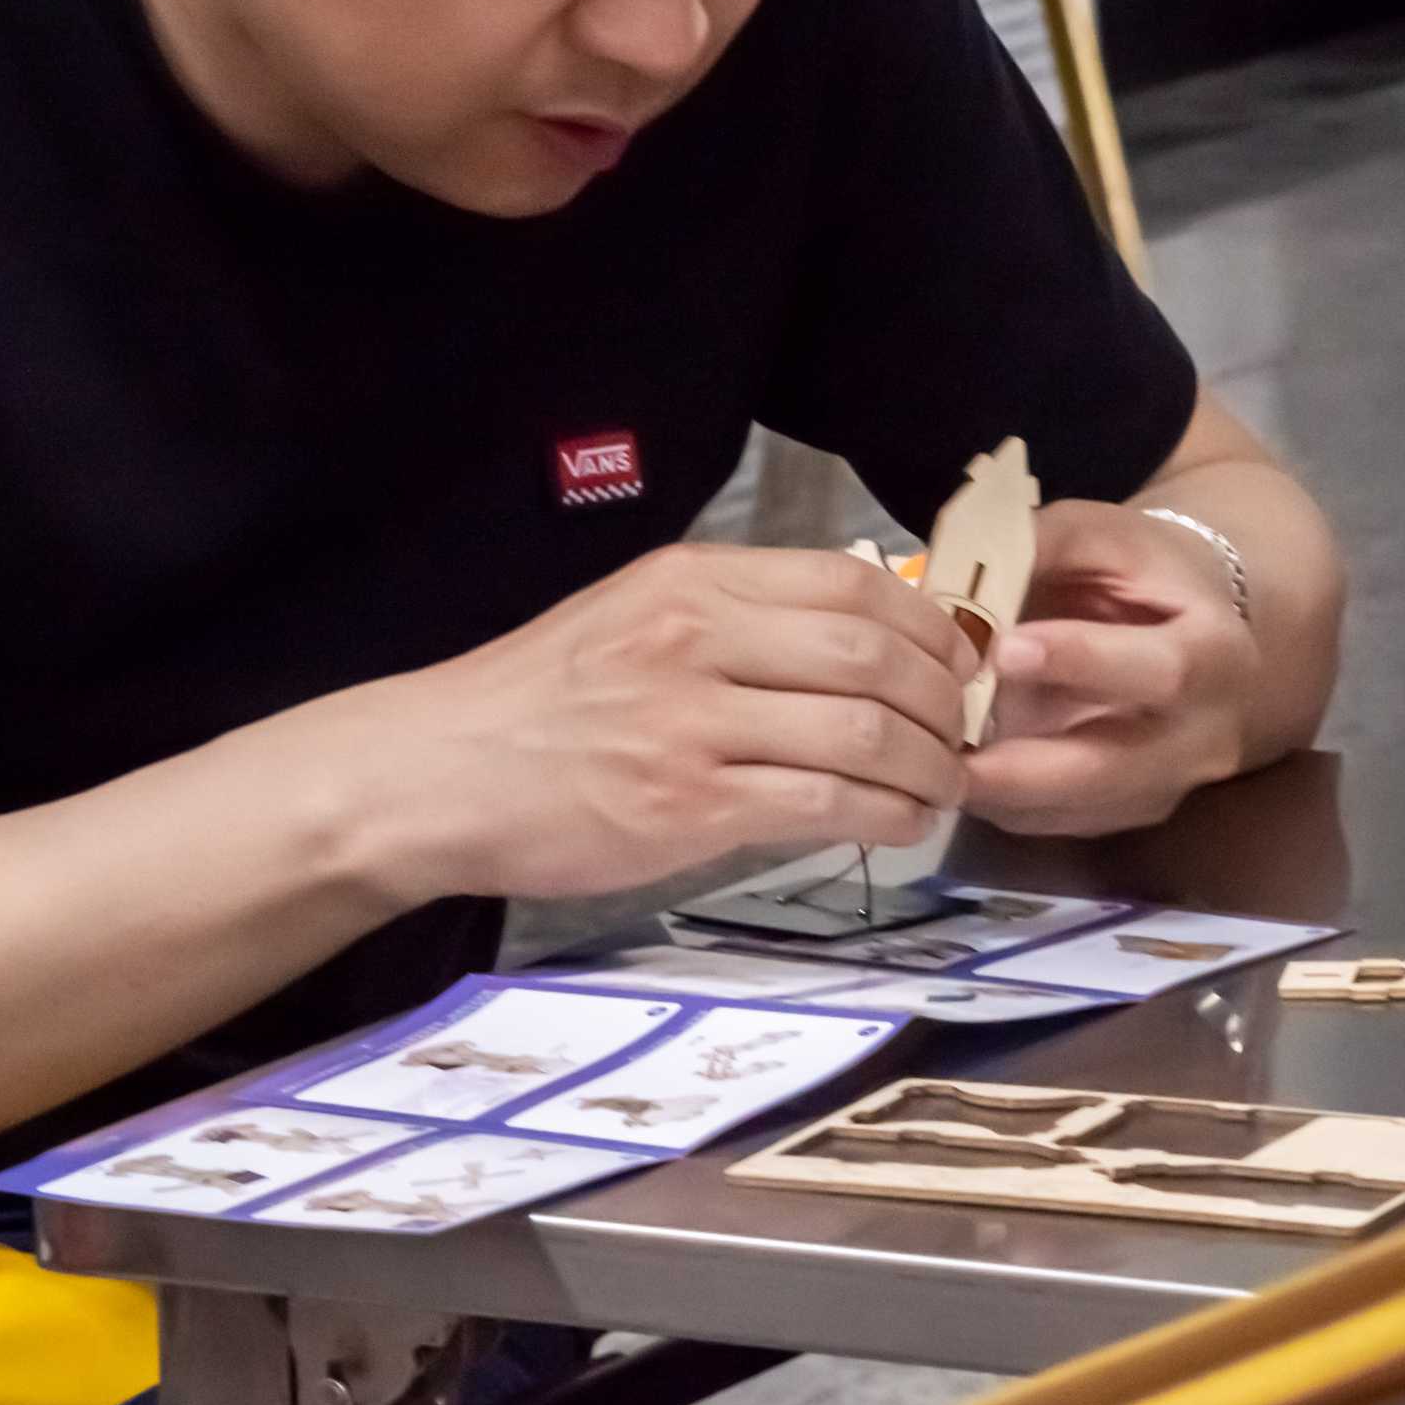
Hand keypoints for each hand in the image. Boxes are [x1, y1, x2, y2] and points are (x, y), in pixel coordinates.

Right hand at [352, 543, 977, 901]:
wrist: (439, 773)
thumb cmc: (541, 700)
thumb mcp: (634, 615)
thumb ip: (735, 617)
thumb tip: (858, 636)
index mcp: (691, 579)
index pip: (852, 581)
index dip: (930, 626)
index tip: (958, 661)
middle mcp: (698, 637)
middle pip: (874, 653)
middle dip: (946, 699)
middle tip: (965, 732)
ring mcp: (692, 723)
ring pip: (863, 732)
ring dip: (930, 766)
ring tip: (945, 786)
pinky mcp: (686, 806)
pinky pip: (822, 804)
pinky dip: (885, 816)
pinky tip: (901, 825)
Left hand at [961, 501, 1261, 837]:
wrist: (1195, 626)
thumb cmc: (1143, 571)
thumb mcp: (1104, 534)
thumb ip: (1042, 545)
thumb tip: (960, 566)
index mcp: (1217, 654)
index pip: (1158, 670)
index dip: (1081, 661)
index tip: (1005, 650)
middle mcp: (1204, 737)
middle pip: (1113, 768)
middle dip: (1023, 766)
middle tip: (944, 748)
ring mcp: (1166, 787)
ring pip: (1075, 809)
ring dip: (997, 792)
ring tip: (929, 759)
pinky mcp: (1125, 814)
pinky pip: (1054, 823)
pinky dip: (998, 802)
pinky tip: (952, 768)